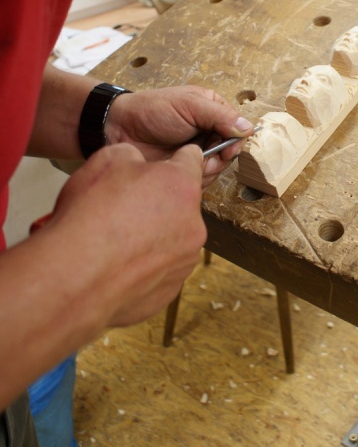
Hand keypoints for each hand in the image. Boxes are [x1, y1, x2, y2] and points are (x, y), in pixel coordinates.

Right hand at [42, 141, 206, 327]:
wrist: (74, 276)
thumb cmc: (90, 217)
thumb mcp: (106, 160)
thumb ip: (132, 156)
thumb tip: (136, 164)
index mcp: (182, 187)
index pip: (192, 161)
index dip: (176, 159)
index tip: (169, 164)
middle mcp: (194, 225)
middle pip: (181, 205)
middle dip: (158, 203)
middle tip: (124, 208)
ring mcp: (184, 261)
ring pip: (172, 240)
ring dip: (152, 236)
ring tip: (116, 241)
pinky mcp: (170, 290)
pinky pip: (159, 270)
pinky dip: (142, 266)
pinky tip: (116, 264)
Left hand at [105, 85, 253, 187]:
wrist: (120, 129)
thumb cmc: (152, 110)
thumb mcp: (189, 105)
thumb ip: (219, 115)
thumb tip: (247, 128)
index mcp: (212, 110)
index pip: (237, 128)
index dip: (234, 141)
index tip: (226, 148)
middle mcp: (207, 130)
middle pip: (229, 152)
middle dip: (218, 158)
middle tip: (204, 156)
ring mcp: (196, 151)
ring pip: (216, 169)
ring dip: (205, 169)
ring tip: (184, 160)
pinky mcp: (183, 169)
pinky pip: (199, 180)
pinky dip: (191, 178)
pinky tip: (176, 169)